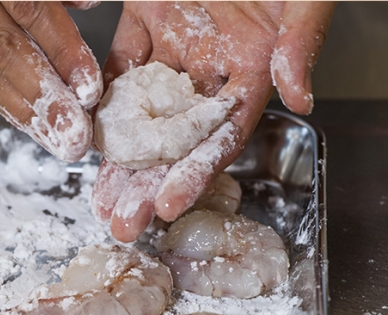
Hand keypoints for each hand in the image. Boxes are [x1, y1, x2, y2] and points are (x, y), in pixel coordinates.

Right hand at [0, 1, 102, 162]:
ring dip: (23, 112)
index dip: (62, 49)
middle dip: (43, 97)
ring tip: (56, 140)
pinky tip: (27, 122)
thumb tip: (89, 4)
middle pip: (0, 50)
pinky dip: (0, 100)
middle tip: (74, 133)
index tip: (89, 86)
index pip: (28, 7)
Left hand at [91, 1, 335, 241]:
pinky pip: (121, 66)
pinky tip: (86, 129)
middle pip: (176, 140)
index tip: (166, 206)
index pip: (220, 136)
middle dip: (148, 183)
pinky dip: (103, 97)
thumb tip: (300, 98)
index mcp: (250, 69)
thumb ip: (299, 43)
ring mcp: (176, 45)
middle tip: (121, 221)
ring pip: (143, 112)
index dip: (195, 174)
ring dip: (120, 154)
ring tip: (99, 195)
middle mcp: (210, 68)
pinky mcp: (147, 18)